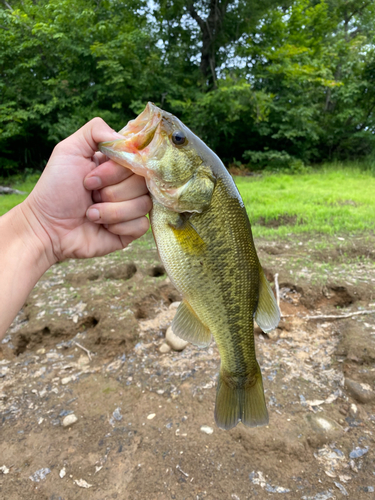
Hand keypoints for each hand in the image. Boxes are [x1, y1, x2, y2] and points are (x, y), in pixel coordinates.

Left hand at [23, 117, 151, 263]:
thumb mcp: (69, 150)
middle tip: (89, 194)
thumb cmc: (55, 189)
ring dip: (111, 210)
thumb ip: (95, 131)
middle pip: (142, 182)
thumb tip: (126, 140)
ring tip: (91, 213)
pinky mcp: (131, 231)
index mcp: (117, 165)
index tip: (90, 178)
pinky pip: (141, 224)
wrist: (47, 228)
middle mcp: (127, 185)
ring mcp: (131, 208)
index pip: (138, 160)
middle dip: (111, 191)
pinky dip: (118, 226)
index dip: (116, 170)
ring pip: (143, 204)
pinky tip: (102, 227)